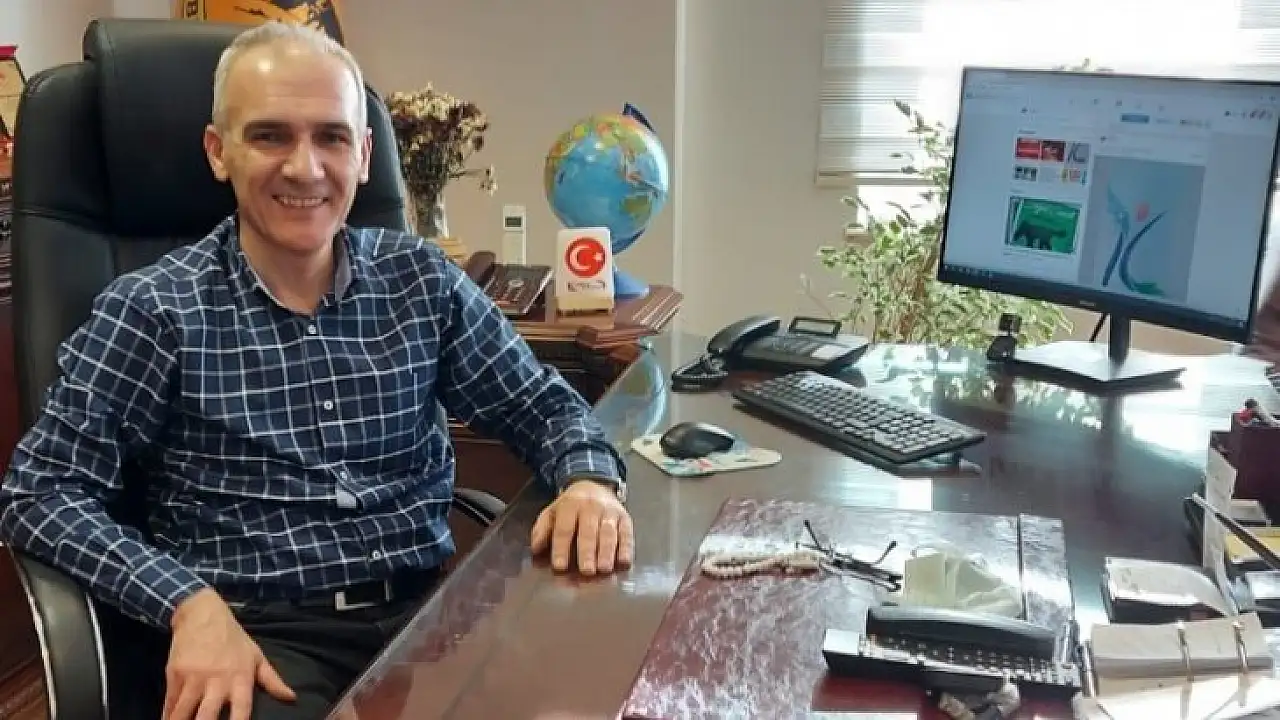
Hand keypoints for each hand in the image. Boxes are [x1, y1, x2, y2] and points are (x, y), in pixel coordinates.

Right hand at [164, 588, 295, 719]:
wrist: (202, 614)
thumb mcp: (256, 656)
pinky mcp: (175, 674)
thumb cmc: (233, 638)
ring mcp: (194, 678)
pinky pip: (170, 701)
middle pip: (208, 715)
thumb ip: (272, 680)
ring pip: (184, 711)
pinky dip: (168, 714)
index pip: (242, 708)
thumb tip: (291, 698)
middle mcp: (217, 680)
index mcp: (240, 677)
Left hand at [530, 479, 633, 575]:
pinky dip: (626, 548)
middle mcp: (591, 507)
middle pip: (589, 531)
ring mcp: (610, 512)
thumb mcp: (552, 512)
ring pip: (609, 532)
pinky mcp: (625, 518)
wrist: (594, 484)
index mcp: (570, 505)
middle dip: (587, 552)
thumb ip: (542, 530)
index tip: (559, 566)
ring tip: (604, 569)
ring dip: (607, 552)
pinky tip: (624, 561)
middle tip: (586, 571)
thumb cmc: (571, 506)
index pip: (564, 528)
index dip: (561, 548)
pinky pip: (627, 533)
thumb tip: (536, 548)